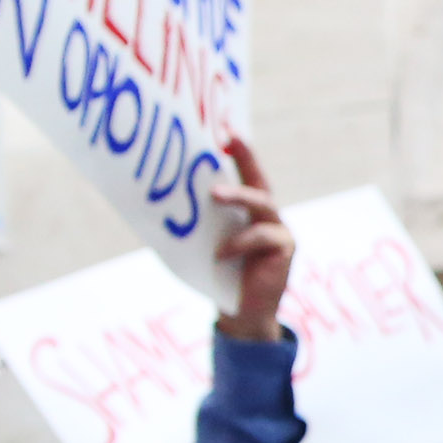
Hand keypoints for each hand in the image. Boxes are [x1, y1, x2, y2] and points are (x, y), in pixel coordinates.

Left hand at [211, 136, 296, 342]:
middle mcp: (269, 216)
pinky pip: (261, 237)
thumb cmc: (220, 276)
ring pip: (262, 204)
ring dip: (237, 197)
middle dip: (246, 159)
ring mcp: (280, 231)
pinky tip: (219, 255)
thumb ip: (201, 222)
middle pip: (259, 182)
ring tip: (212, 196)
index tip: (227, 128)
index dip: (241, 151)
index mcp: (251, 212)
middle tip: (227, 143)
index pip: (248, 174)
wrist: (242, 314)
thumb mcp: (207, 243)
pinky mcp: (286, 249)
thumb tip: (157, 202)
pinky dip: (237, 244)